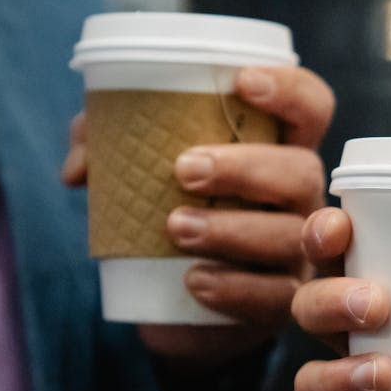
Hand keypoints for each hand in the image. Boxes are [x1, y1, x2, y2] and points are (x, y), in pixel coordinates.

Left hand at [62, 66, 334, 367]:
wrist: (175, 308)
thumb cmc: (169, 218)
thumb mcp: (142, 179)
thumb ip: (108, 155)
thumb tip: (80, 165)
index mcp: (277, 152)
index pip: (310, 108)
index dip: (289, 89)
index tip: (241, 82)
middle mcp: (300, 199)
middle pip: (302, 171)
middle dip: (246, 168)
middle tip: (184, 169)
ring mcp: (299, 252)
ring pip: (291, 235)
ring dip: (232, 228)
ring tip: (175, 227)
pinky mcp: (282, 303)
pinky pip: (274, 295)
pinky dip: (234, 288)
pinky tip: (193, 280)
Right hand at [291, 206, 390, 390]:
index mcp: (388, 289)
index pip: (335, 252)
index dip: (322, 235)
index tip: (339, 228)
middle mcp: (360, 341)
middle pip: (309, 310)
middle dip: (330, 303)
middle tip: (379, 307)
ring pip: (313, 383)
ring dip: (337, 378)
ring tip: (388, 376)